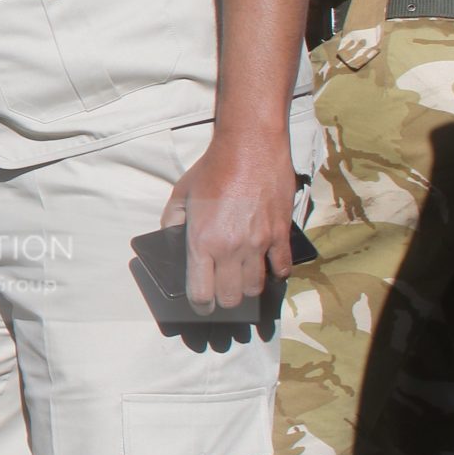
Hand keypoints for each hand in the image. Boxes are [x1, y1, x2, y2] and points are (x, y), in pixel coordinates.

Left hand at [160, 130, 298, 313]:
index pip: (201, 293)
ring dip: (248, 290)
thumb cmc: (213, 169)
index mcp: (202, 242)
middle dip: (224, 302)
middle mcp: (231, 248)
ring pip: (256, 287)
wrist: (250, 147)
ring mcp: (258, 243)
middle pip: (231, 297)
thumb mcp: (180, 194)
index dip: (200, 306)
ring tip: (243, 284)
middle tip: (222, 296)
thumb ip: (172, 222)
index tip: (201, 306)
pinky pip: (281, 267)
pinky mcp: (281, 234)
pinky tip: (269, 271)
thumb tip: (172, 239)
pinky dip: (276, 274)